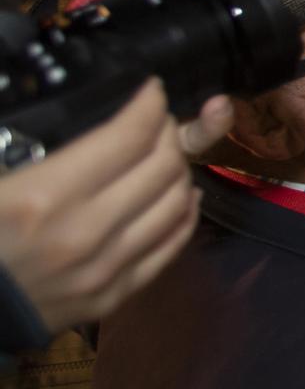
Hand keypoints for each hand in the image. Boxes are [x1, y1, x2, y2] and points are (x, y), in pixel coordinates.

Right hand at [0, 82, 230, 336]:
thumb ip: (34, 145)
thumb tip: (89, 114)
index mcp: (43, 196)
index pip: (128, 137)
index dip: (149, 105)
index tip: (151, 91)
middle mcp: (84, 232)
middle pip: (162, 166)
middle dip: (168, 132)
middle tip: (158, 121)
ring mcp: (104, 269)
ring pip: (176, 204)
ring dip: (180, 169)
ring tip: (168, 154)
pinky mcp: (112, 297)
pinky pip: (171, 248)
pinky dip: (186, 214)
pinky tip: (186, 195)